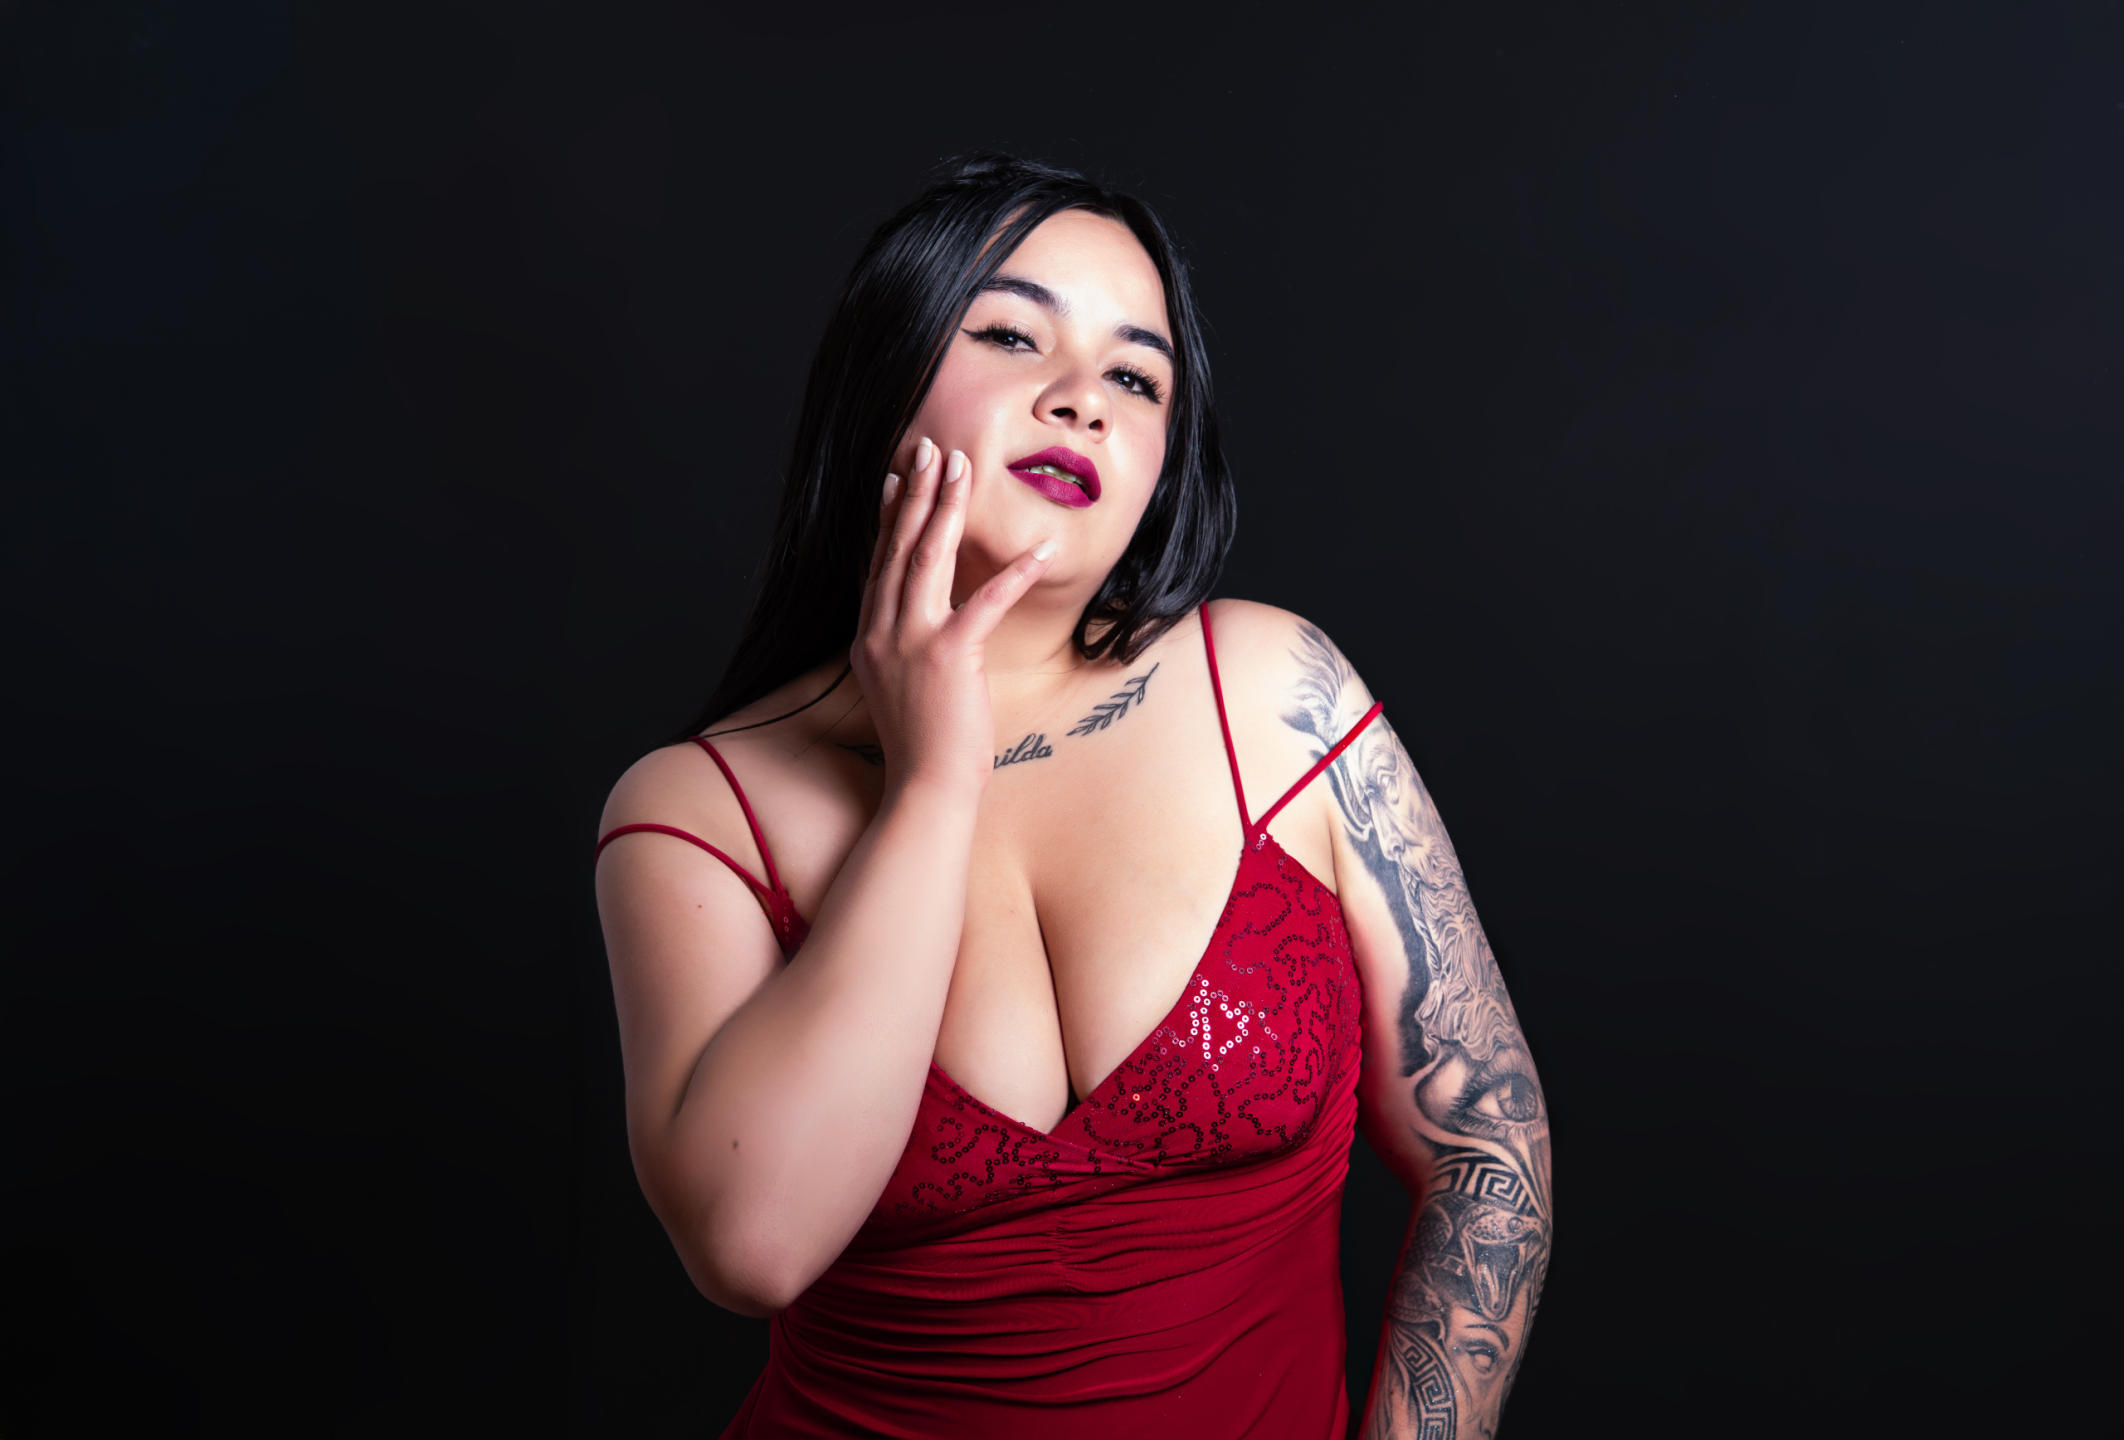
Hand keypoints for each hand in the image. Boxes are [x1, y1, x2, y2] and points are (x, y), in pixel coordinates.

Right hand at [851, 437, 1058, 802]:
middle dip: (915, 492)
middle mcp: (880, 631)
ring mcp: (909, 642)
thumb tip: (926, 623)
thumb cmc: (924, 743)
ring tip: (960, 468)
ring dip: (945, 508)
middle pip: (897, 547)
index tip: (895, 477)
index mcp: (869, 637)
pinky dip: (1013, 573)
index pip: (877, 563)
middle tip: (929, 449)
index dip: (888, 516)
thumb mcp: (901, 685)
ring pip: (926, 559)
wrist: (924, 786)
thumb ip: (905, 647)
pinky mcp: (948, 656)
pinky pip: (985, 602)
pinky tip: (1039, 549)